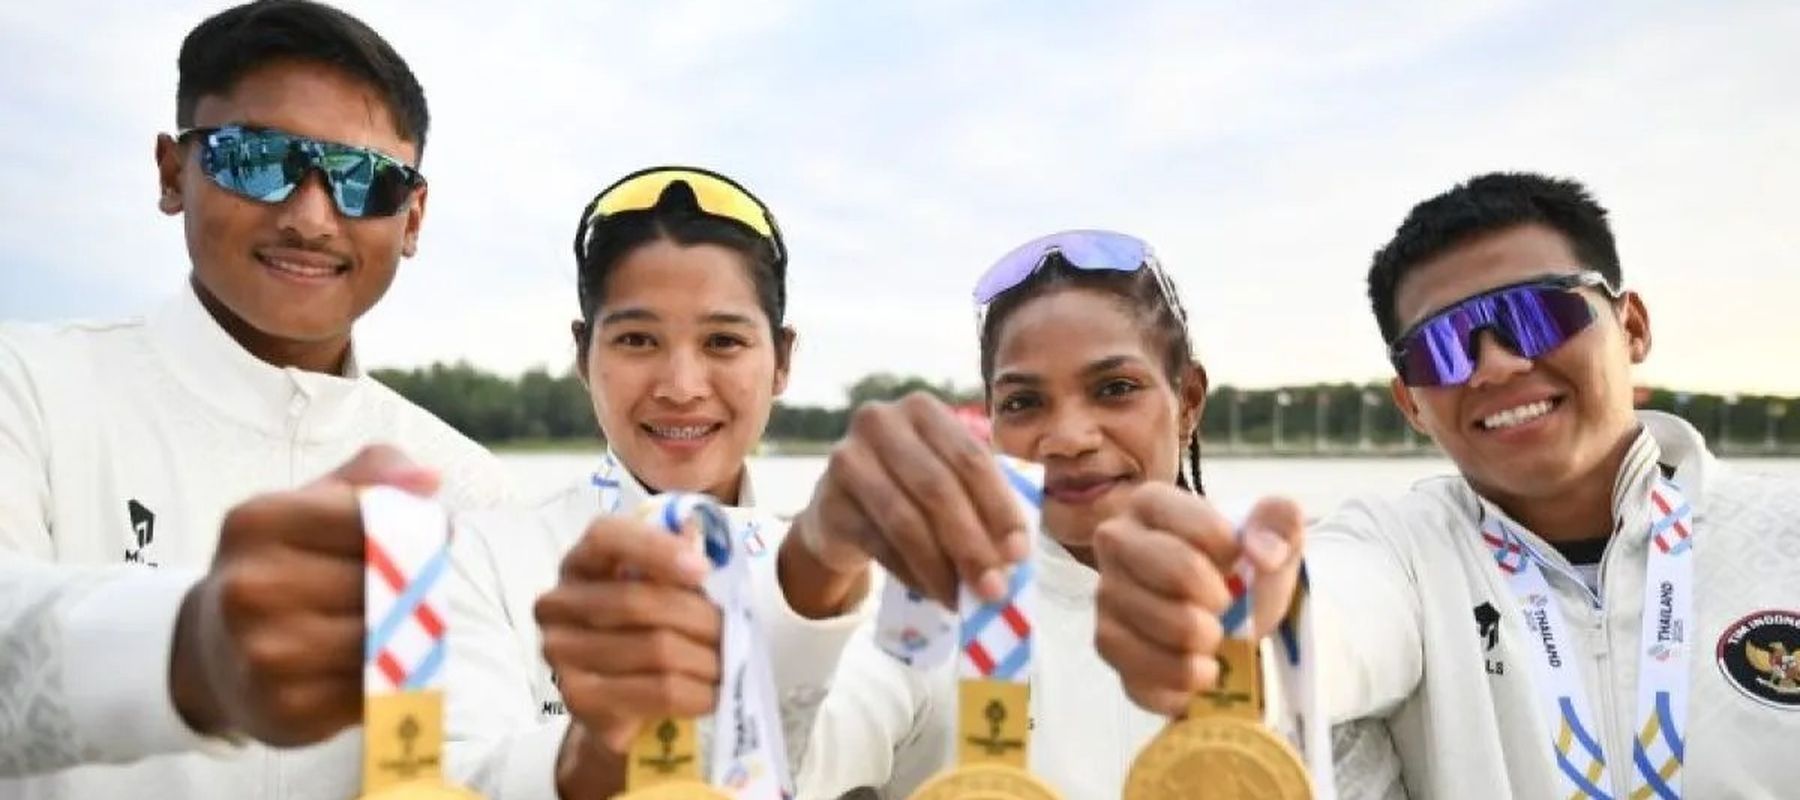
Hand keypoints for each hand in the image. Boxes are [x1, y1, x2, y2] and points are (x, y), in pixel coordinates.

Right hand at [169, 444, 439, 745]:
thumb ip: (371, 477)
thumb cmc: (279, 568)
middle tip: (428, 588)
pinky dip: (391, 678)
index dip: (418, 527)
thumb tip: (428, 480)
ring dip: (409, 635)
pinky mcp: (287, 708)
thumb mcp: (310, 507)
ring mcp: (264, 652)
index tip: (441, 535)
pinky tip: (379, 667)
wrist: (211, 653)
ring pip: (384, 637)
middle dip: (417, 584)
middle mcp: (250, 588)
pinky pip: (375, 688)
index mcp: (257, 523)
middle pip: (383, 581)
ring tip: (404, 628)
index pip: (368, 517)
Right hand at [537, 515, 715, 756]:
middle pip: (638, 601)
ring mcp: (561, 653)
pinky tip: (712, 695)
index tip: (703, 569)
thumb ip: (676, 561)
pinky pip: (655, 692)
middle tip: (734, 633)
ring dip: (705, 660)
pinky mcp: (579, 699)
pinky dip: (696, 694)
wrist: (619, 707)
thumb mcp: (664, 590)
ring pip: (655, 650)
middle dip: (699, 618)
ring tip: (728, 666)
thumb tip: (694, 531)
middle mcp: (559, 603)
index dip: (655, 548)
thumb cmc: (646, 632)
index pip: (606, 537)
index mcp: (581, 561)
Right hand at [781, 391, 1028, 611]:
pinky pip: (879, 544)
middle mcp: (881, 422)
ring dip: (941, 568)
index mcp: (922, 408)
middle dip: (972, 544)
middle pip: (938, 489)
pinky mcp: (829, 501)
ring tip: (964, 599)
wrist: (839, 507)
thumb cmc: (908, 487)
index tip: (1019, 554)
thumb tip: (1012, 558)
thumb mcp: (945, 476)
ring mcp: (848, 459)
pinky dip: (912, 574)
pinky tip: (934, 593)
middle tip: (994, 588)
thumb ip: (978, 502)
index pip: (971, 459)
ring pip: (906, 521)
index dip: (999, 509)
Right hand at [1092, 484, 1304, 716]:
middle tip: (1226, 608)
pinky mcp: (1107, 643)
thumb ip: (1280, 523)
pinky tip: (1199, 672)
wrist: (1225, 615)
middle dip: (1217, 600)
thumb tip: (1263, 552)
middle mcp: (1116, 541)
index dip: (1233, 553)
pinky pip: (1137, 672)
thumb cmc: (1240, 568)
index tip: (1240, 564)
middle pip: (1176, 571)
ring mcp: (1106, 595)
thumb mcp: (1272, 538)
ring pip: (1155, 627)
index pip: (1200, 525)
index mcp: (1152, 504)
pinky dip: (1178, 682)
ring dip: (1199, 645)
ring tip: (1215, 641)